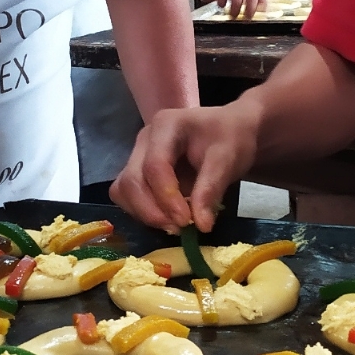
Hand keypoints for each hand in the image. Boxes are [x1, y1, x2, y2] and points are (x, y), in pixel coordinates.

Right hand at [112, 101, 262, 232]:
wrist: (230, 133)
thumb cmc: (231, 139)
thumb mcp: (227, 160)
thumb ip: (211, 190)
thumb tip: (200, 226)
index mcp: (165, 126)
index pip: (155, 165)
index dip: (167, 197)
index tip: (187, 222)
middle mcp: (144, 140)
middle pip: (132, 180)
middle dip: (151, 210)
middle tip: (180, 228)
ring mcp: (138, 156)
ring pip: (124, 191)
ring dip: (145, 213)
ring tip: (176, 225)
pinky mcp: (139, 173)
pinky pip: (128, 197)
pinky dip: (144, 212)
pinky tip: (169, 217)